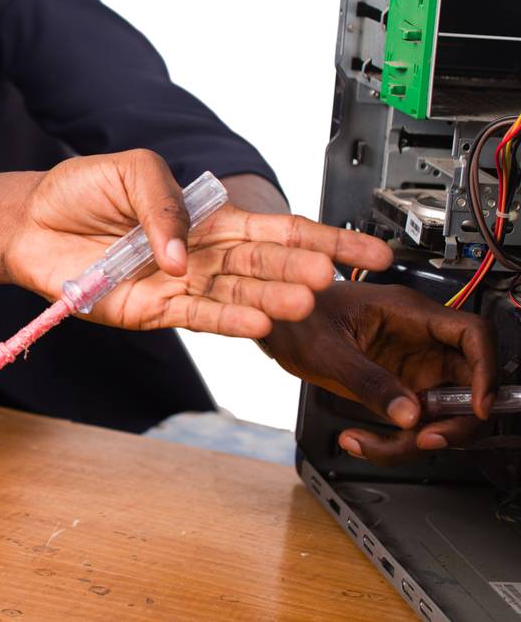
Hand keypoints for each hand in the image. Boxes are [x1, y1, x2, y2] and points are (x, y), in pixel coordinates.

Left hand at [4, 150, 393, 335]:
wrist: (30, 223)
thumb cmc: (80, 191)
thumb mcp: (131, 170)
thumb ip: (165, 201)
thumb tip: (183, 251)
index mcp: (208, 217)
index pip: (276, 229)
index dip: (323, 239)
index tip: (368, 252)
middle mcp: (202, 254)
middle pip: (265, 264)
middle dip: (302, 270)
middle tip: (331, 277)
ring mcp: (181, 284)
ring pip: (238, 295)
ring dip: (271, 300)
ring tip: (303, 303)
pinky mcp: (152, 309)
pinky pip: (198, 317)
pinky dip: (227, 321)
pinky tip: (258, 324)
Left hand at [261, 282, 498, 463]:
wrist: (271, 323)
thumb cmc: (293, 316)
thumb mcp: (325, 349)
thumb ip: (367, 380)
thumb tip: (409, 414)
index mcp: (407, 313)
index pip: (473, 334)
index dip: (486, 370)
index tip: (477, 406)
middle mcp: (418, 339)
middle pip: (468, 382)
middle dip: (454, 420)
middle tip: (424, 440)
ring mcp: (412, 365)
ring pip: (444, 411)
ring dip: (415, 439)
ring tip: (369, 444)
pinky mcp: (399, 387)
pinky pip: (415, 422)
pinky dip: (394, 440)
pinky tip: (359, 440)